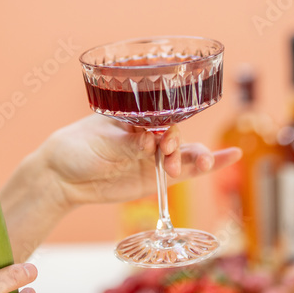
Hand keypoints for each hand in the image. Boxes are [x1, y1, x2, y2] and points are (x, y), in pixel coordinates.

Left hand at [41, 114, 240, 207]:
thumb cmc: (77, 147)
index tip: (160, 141)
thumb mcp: (100, 142)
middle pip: (176, 134)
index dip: (167, 127)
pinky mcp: (156, 178)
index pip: (161, 114)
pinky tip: (231, 157)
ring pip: (184, 154)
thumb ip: (127, 143)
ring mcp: (154, 156)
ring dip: (197, 158)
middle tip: (166, 155)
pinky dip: (208, 165)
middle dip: (178, 145)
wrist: (62, 177)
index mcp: (135, 115)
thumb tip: (150, 142)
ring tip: (201, 163)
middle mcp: (149, 133)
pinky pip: (185, 171)